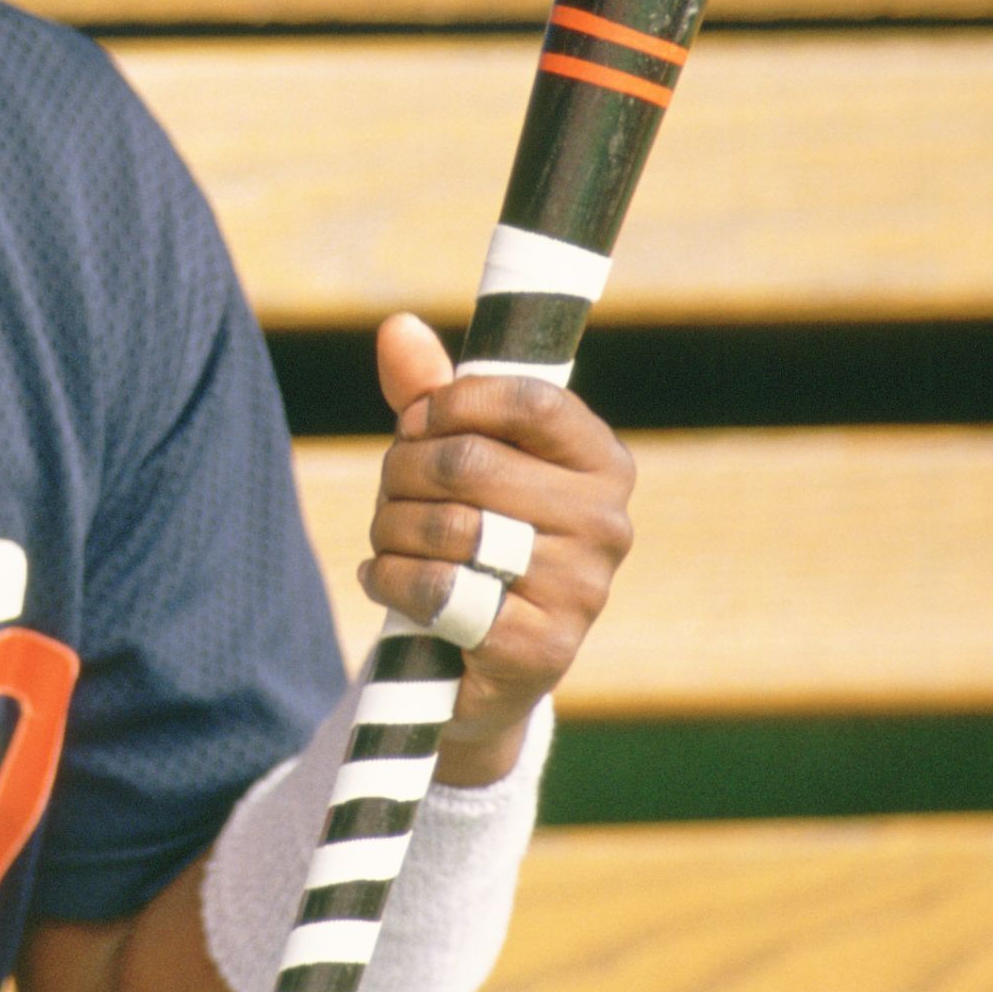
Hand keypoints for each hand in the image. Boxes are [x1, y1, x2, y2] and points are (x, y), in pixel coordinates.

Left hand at [360, 312, 634, 783]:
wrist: (479, 664)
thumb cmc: (473, 536)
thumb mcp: (458, 457)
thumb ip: (430, 394)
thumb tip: (396, 327)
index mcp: (602, 463)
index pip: (528, 400)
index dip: (452, 402)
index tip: (415, 421)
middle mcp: (608, 524)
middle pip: (472, 462)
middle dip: (403, 470)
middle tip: (389, 490)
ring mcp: (583, 590)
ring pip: (450, 526)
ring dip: (390, 527)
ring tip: (387, 538)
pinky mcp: (543, 649)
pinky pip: (441, 590)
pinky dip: (392, 579)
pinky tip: (384, 579)